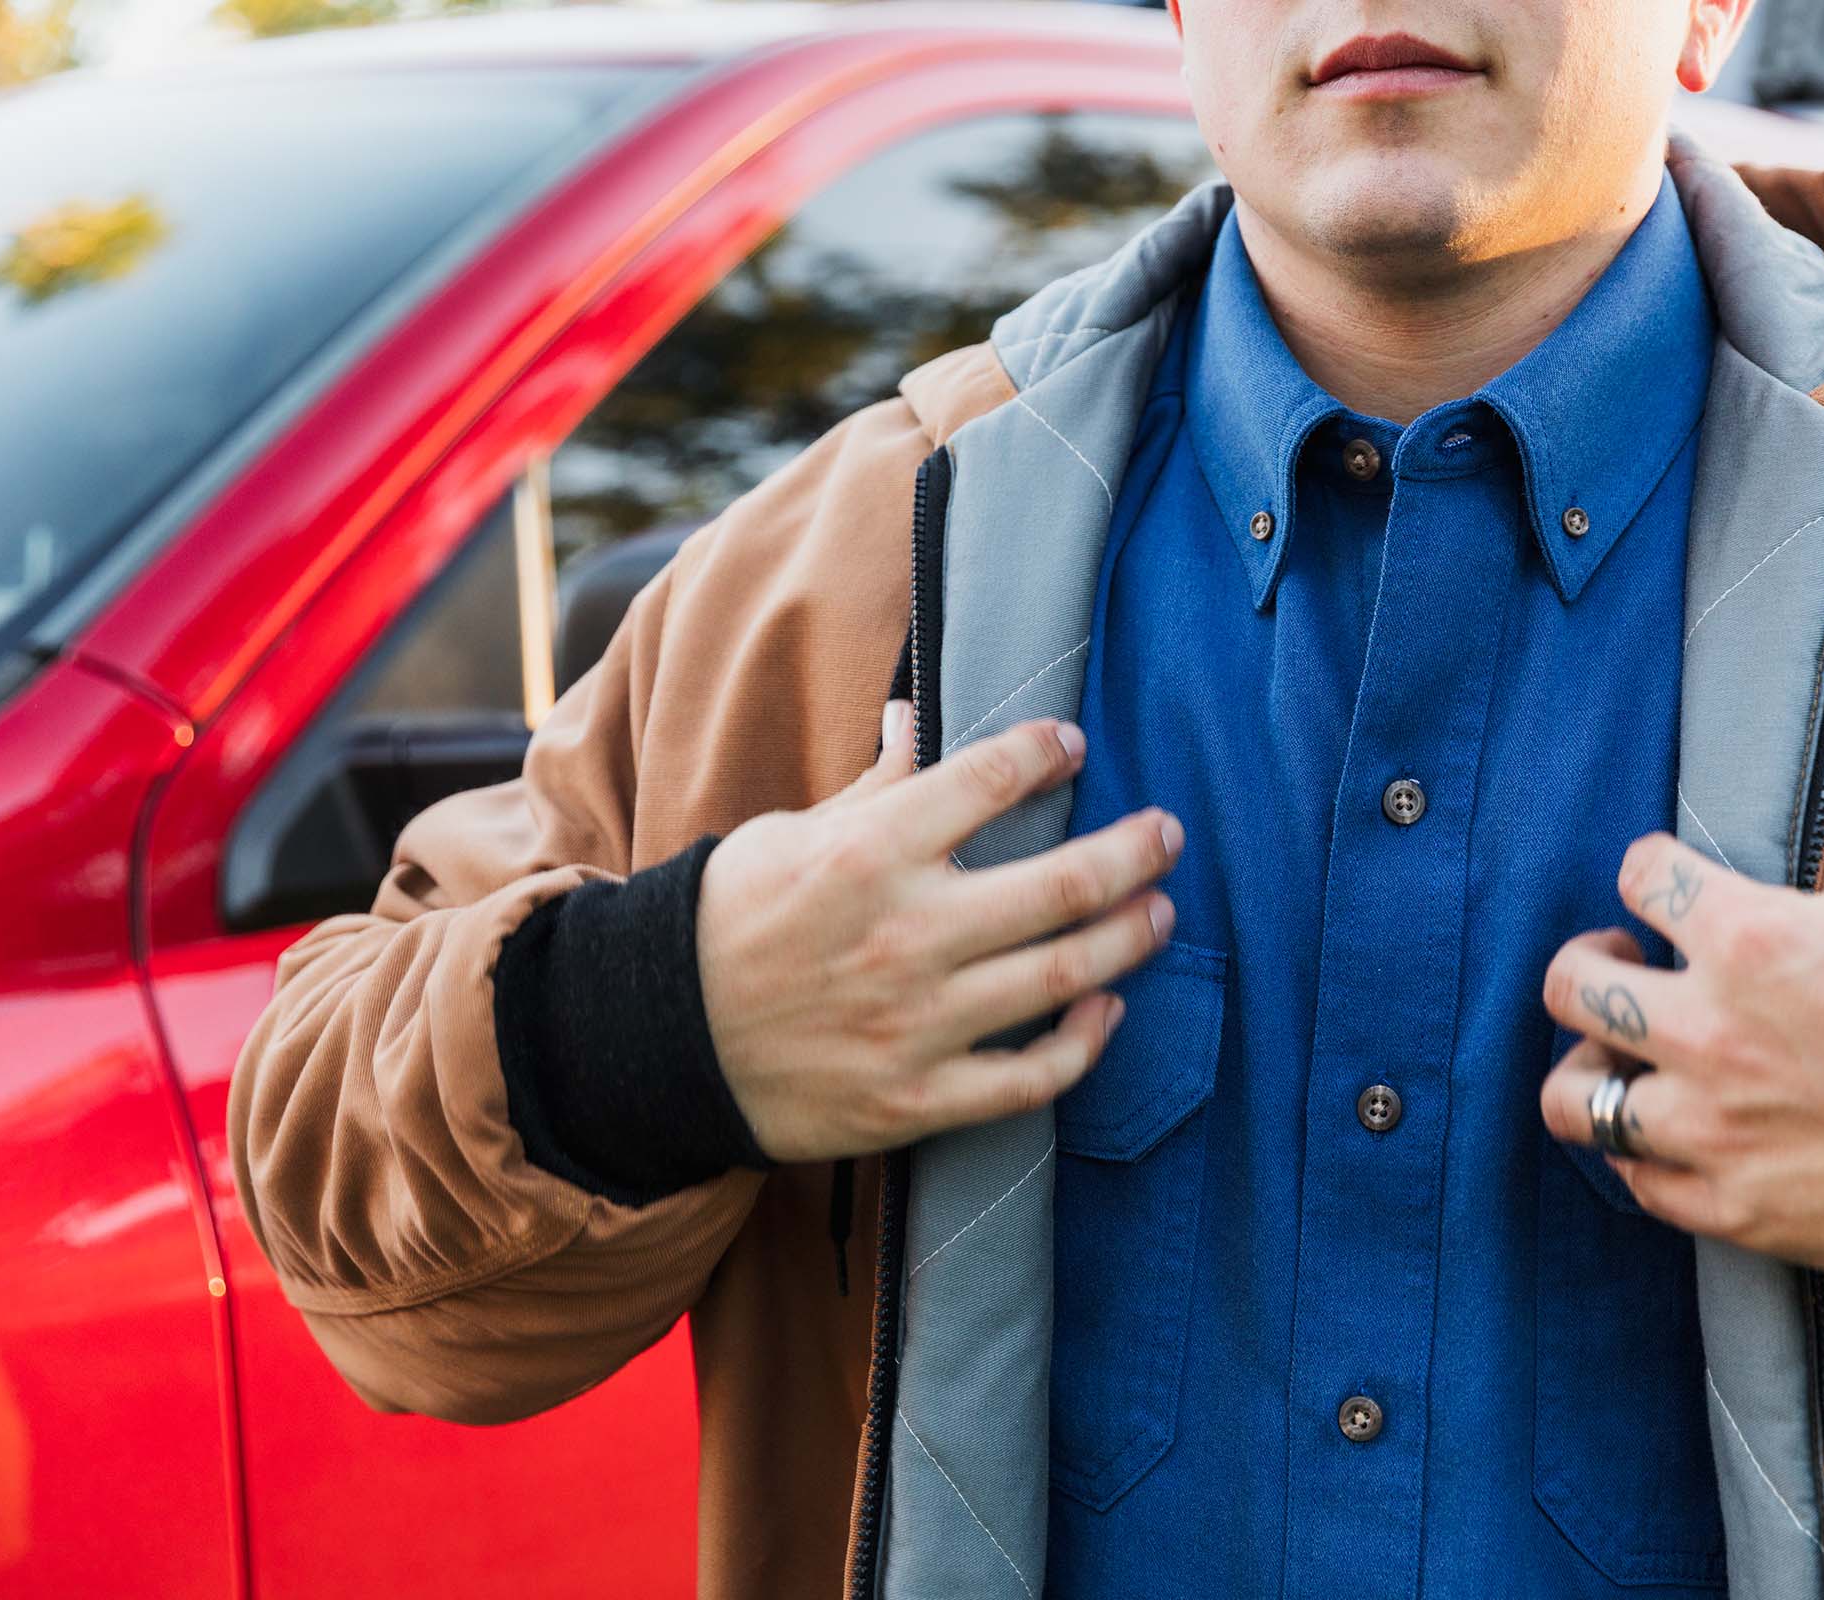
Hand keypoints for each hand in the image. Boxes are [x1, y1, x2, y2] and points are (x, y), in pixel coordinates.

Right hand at [697, 701, 1181, 1161]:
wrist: (656, 1044)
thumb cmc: (726, 923)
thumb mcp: (788, 834)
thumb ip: (875, 787)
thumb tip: (916, 716)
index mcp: (868, 854)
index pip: (990, 779)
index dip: (1045, 753)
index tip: (1071, 745)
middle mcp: (905, 935)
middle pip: (1064, 884)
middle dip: (1135, 850)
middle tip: (1167, 832)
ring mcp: (918, 1023)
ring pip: (1065, 974)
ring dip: (1131, 936)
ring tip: (1161, 910)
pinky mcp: (918, 1099)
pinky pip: (1032, 1076)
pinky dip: (1085, 1042)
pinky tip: (1107, 1008)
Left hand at [1538, 786, 1823, 1284]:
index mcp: (1750, 940)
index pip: (1639, 876)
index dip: (1650, 876)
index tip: (1664, 892)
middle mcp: (1711, 1030)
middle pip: (1570, 988)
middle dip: (1587, 971)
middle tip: (1625, 970)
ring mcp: (1713, 1127)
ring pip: (1570, 1098)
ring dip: (1589, 1076)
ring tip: (1625, 1065)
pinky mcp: (1733, 1208)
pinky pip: (1635, 1182)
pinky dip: (1642, 1157)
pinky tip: (1671, 1137)